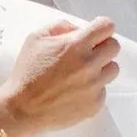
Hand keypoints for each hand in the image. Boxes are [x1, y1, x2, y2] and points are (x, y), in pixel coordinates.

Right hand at [0, 17, 119, 136]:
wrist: (23, 109)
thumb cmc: (27, 72)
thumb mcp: (36, 38)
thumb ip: (60, 27)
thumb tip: (79, 29)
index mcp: (75, 45)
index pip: (106, 27)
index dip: (102, 26)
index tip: (96, 31)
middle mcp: (89, 65)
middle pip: (114, 47)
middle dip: (102, 46)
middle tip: (88, 52)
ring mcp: (94, 86)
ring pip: (112, 69)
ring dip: (101, 67)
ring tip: (81, 73)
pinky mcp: (95, 104)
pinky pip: (103, 90)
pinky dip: (93, 88)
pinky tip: (75, 90)